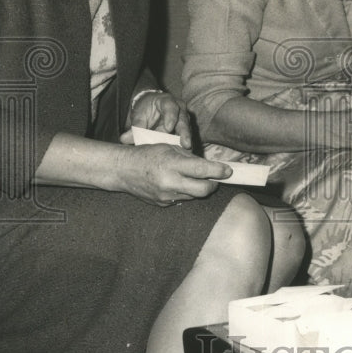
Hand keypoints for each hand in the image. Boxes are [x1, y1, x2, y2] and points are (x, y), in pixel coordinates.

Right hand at [116, 144, 231, 205]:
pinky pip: (182, 199)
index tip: (228, 171)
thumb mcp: (169, 148)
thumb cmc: (148, 154)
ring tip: (191, 177)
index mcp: (172, 164)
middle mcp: (170, 182)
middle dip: (213, 185)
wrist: (124, 170)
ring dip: (198, 188)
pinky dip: (185, 192)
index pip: (202, 170)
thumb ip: (190, 158)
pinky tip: (177, 183)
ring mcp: (166, 196)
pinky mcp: (163, 204)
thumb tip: (210, 167)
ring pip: (194, 196)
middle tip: (215, 179)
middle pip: (203, 191)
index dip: (219, 171)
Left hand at [121, 90, 192, 149]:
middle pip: (183, 120)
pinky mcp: (184, 130)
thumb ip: (135, 126)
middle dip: (185, 133)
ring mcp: (184, 119)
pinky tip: (183, 155)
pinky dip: (183, 146)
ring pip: (186, 131)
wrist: (151, 106)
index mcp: (167, 101)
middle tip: (186, 144)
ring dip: (185, 142)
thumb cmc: (145, 108)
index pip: (170, 107)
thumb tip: (124, 139)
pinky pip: (185, 138)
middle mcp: (180, 109)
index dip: (170, 117)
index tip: (168, 128)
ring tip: (185, 152)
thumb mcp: (139, 115)